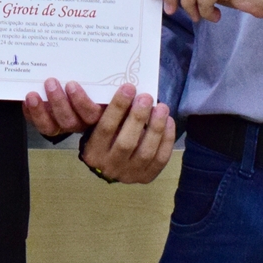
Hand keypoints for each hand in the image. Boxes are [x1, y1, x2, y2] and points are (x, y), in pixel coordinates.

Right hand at [24, 80, 175, 184]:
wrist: (112, 167)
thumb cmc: (105, 138)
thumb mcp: (96, 127)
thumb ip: (104, 113)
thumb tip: (122, 86)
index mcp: (93, 151)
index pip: (105, 128)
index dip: (118, 107)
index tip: (128, 87)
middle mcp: (110, 165)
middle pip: (126, 142)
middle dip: (138, 117)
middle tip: (145, 96)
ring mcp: (129, 173)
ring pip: (145, 151)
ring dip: (156, 127)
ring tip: (162, 107)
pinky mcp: (146, 177)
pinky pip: (160, 159)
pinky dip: (167, 139)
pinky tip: (169, 121)